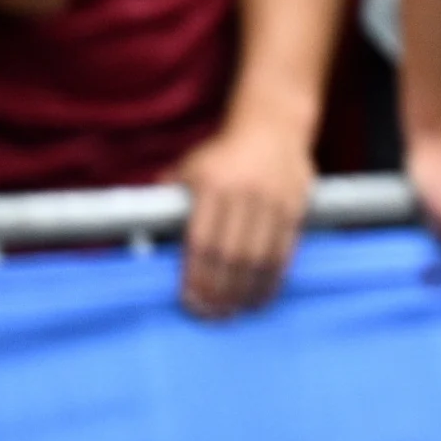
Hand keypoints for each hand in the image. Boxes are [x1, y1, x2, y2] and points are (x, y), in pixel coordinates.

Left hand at [176, 115, 314, 316]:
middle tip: (211, 316)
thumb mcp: (191, 166)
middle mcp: (244, 193)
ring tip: (234, 313)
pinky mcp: (296, 206)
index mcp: (212, 184)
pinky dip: (273, 280)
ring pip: (260, 258)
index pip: (202, 241)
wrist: (273, 124)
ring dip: (245, 292)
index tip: (190, 302)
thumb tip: (144, 236)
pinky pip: (285, 250)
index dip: (196, 277)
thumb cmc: (223, 153)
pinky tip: (261, 298)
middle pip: (231, 255)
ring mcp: (274, 200)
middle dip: (220, 291)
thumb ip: (169, 199)